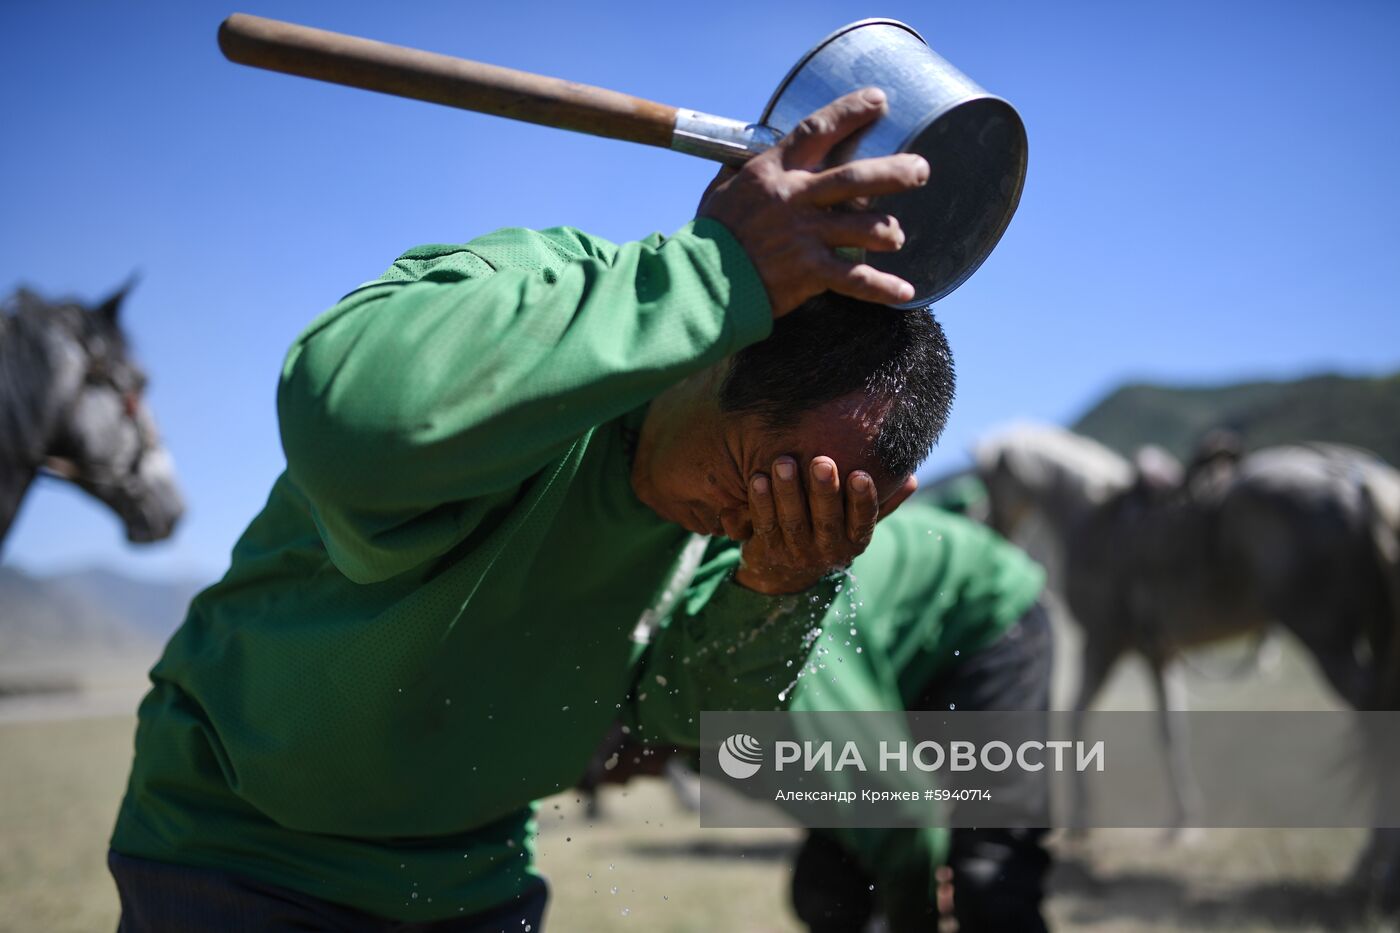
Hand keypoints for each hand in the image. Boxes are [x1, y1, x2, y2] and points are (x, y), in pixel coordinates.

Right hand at [696, 87, 929, 316]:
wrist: (701, 282)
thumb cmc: (711, 236)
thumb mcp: (722, 189)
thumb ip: (743, 169)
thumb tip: (748, 152)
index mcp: (773, 172)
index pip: (816, 131)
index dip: (850, 112)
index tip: (879, 101)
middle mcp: (794, 198)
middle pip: (854, 178)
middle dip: (894, 172)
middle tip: (921, 170)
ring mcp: (804, 235)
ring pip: (863, 227)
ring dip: (888, 231)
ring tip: (897, 236)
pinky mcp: (808, 271)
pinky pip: (856, 279)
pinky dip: (882, 288)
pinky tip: (904, 292)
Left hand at [732, 455, 917, 594]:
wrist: (782, 572)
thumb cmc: (826, 532)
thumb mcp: (854, 524)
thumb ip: (881, 503)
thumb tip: (912, 478)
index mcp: (854, 541)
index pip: (862, 521)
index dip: (862, 500)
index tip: (861, 475)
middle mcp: (827, 550)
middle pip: (826, 520)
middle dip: (824, 490)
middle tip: (821, 462)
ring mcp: (796, 552)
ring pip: (792, 520)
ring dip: (787, 491)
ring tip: (783, 462)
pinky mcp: (767, 549)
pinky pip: (764, 524)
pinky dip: (760, 502)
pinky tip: (758, 479)